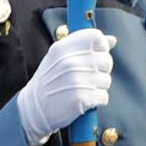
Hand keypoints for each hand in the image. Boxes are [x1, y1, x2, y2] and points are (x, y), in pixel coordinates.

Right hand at [17, 29, 115, 145]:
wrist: (34, 108)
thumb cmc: (50, 81)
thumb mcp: (59, 57)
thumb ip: (85, 46)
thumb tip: (112, 40)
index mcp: (63, 48)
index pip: (96, 37)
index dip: (101, 47)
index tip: (95, 55)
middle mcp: (69, 62)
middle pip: (106, 60)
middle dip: (101, 70)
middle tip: (87, 77)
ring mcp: (75, 80)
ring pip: (106, 80)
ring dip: (99, 87)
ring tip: (83, 89)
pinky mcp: (80, 98)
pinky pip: (104, 96)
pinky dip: (97, 101)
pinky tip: (85, 100)